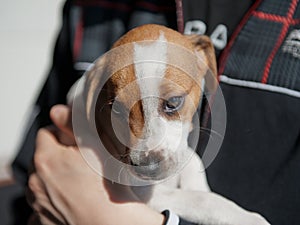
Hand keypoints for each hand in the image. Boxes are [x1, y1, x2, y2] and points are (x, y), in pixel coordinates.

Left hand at [27, 104, 163, 224]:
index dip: (61, 133)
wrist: (110, 220)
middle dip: (57, 156)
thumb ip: (72, 123)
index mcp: (46, 159)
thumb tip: (56, 111)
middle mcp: (35, 181)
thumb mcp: (94, 144)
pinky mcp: (42, 220)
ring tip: (78, 182)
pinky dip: (52, 200)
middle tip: (79, 161)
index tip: (75, 140)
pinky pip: (42, 204)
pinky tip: (71, 199)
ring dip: (53, 178)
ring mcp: (38, 203)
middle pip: (42, 157)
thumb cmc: (107, 184)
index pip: (45, 133)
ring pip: (42, 181)